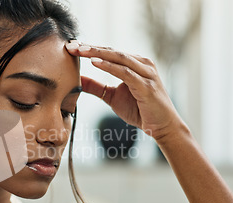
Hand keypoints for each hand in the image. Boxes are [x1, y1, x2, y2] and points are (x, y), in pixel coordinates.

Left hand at [66, 41, 187, 140]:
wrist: (162, 127)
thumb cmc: (140, 110)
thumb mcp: (112, 96)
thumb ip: (95, 86)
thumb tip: (77, 78)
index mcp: (134, 64)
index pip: (108, 52)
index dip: (89, 49)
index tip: (70, 47)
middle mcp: (142, 64)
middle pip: (112, 52)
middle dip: (90, 48)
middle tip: (71, 46)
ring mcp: (146, 73)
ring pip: (118, 58)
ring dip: (97, 53)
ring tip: (80, 51)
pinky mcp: (146, 86)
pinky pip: (125, 73)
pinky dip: (109, 67)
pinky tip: (95, 63)